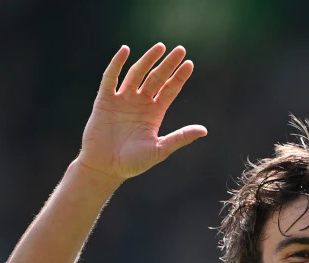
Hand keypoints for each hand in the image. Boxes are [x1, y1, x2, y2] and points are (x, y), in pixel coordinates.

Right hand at [76, 44, 206, 183]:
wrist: (105, 168)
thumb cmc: (133, 163)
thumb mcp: (160, 150)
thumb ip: (180, 138)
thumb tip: (204, 130)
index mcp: (155, 113)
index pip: (170, 90)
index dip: (179, 77)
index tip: (189, 63)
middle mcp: (140, 103)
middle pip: (156, 78)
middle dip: (168, 64)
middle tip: (180, 49)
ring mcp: (122, 100)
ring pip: (137, 74)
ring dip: (147, 60)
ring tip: (160, 47)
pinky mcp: (104, 100)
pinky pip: (111, 78)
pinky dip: (117, 64)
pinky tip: (125, 51)